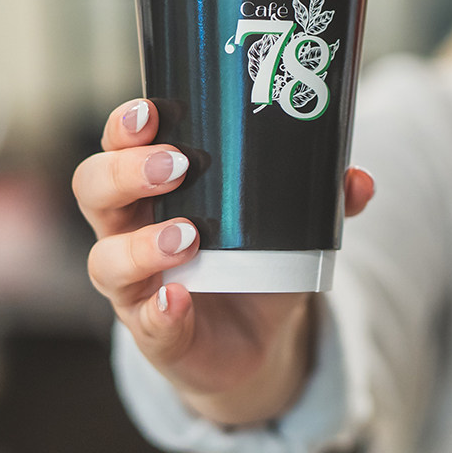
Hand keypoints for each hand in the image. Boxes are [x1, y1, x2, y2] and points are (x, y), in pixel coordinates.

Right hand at [74, 99, 374, 426]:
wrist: (251, 341)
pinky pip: (144, 323)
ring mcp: (134, 286)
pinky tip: (178, 299)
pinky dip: (160, 312)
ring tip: (188, 236)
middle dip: (127, 172)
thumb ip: (322, 198)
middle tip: (178, 166)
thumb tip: (358, 180)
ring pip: (107, 259)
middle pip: (94, 190)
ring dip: (143, 245)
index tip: (151, 111)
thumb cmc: (253, 259)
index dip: (124, 126)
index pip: (116, 146)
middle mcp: (127, 231)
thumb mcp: (288, 221)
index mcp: (150, 189)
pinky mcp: (154, 333)